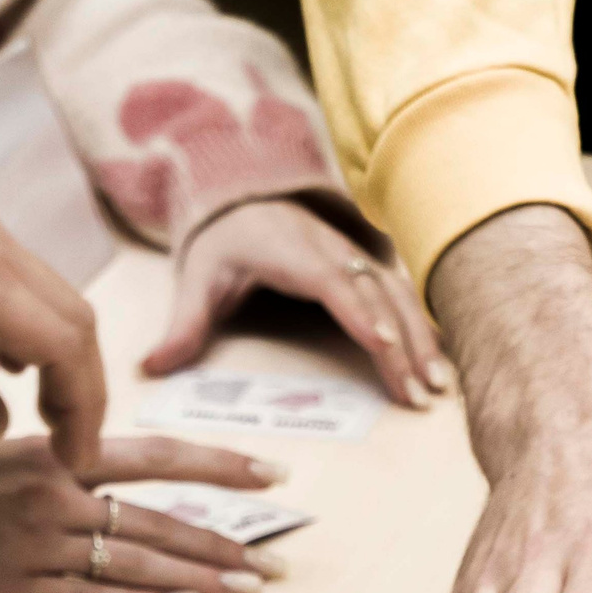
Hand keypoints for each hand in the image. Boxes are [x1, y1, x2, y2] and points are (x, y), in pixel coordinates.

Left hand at [0, 173, 104, 471]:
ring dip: (62, 357)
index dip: (83, 409)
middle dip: (83, 387)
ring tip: (41, 408)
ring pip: (57, 299)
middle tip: (66, 442)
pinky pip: (27, 281)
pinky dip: (36, 327)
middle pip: (77, 322)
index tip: (75, 458)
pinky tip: (6, 359)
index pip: (67, 349)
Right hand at [0, 434, 287, 592]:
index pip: (159, 455)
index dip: (222, 468)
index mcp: (56, 453)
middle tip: (278, 566)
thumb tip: (131, 482)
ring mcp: (36, 547)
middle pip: (163, 521)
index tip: (276, 476)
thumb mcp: (6, 454)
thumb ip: (69, 465)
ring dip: (202, 580)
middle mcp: (55, 496)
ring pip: (140, 562)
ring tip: (249, 591)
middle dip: (228, 545)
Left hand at [142, 199, 448, 408]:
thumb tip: (151, 367)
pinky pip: (402, 294)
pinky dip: (424, 325)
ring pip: (398, 293)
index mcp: (289, 250)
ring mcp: (353, 254)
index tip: (383, 347)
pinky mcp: (366, 266)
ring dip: (422, 338)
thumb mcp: (196, 281)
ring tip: (438, 386)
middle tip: (421, 392)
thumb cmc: (223, 247)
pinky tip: (440, 360)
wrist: (245, 201)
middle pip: (376, 293)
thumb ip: (182, 325)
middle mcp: (330, 248)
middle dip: (404, 342)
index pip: (332, 281)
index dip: (360, 312)